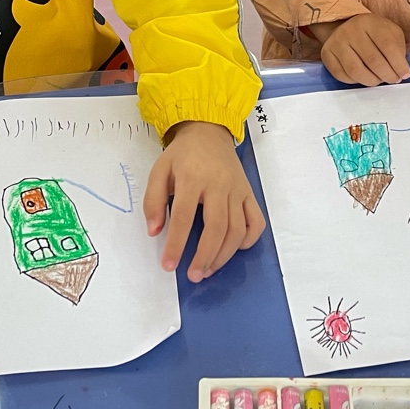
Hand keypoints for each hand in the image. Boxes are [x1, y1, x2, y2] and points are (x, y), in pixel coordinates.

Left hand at [143, 121, 265, 282]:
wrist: (209, 132)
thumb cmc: (182, 155)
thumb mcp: (159, 170)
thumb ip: (153, 200)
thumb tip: (154, 231)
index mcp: (193, 177)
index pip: (185, 217)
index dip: (176, 244)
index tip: (168, 265)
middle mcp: (219, 184)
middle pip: (217, 227)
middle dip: (205, 256)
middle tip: (193, 276)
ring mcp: (237, 190)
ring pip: (237, 229)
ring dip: (224, 255)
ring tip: (207, 270)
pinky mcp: (249, 193)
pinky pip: (256, 221)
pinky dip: (248, 240)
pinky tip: (234, 249)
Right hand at [312, 14, 409, 85]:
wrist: (343, 26)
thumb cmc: (372, 33)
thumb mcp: (389, 31)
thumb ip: (397, 47)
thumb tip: (400, 70)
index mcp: (370, 22)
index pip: (387, 45)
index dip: (398, 63)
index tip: (405, 74)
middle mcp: (350, 30)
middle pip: (373, 60)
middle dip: (387, 75)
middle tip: (394, 79)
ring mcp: (336, 42)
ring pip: (356, 70)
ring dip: (372, 80)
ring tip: (379, 79)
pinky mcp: (326, 54)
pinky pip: (342, 75)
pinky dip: (355, 81)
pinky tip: (363, 76)